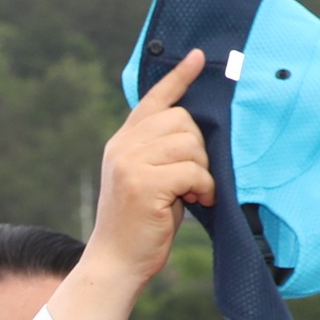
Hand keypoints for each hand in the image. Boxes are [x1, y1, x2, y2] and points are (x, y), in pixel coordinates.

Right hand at [48, 50, 216, 319]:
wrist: (115, 262)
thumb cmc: (140, 224)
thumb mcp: (147, 178)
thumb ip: (160, 151)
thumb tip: (198, 130)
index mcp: (123, 141)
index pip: (154, 100)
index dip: (179, 77)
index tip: (200, 57)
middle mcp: (123, 146)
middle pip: (183, 121)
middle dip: (199, 149)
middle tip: (194, 179)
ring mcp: (130, 163)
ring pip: (190, 144)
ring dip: (202, 170)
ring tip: (193, 193)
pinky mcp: (143, 183)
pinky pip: (193, 169)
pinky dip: (203, 186)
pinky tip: (197, 201)